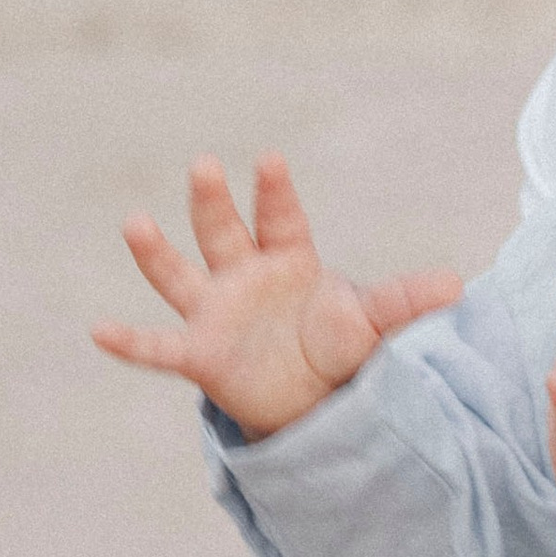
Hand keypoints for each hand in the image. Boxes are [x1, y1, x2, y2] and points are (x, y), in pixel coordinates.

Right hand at [94, 152, 460, 438]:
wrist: (312, 397)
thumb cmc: (337, 345)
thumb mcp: (373, 324)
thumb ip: (404, 302)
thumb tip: (457, 283)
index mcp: (289, 258)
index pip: (282, 218)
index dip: (275, 192)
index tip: (269, 159)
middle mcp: (243, 275)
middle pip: (223, 231)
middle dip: (214, 201)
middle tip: (204, 164)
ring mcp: (215, 311)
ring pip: (180, 274)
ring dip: (156, 251)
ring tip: (135, 222)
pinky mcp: (199, 353)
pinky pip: (158, 348)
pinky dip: (129, 342)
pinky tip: (98, 331)